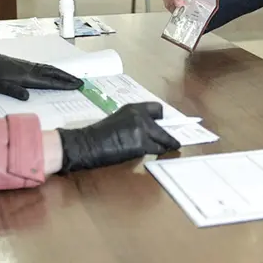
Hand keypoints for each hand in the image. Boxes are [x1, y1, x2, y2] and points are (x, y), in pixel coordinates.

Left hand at [0, 45, 81, 100]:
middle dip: (67, 78)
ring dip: (62, 74)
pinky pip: (44, 68)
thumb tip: (28, 98)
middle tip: (80, 82)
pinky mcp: (25, 65)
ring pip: (50, 69)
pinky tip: (54, 73)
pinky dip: (53, 71)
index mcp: (26, 76)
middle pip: (53, 73)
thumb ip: (14, 91)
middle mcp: (30, 69)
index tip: (76, 86)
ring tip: (72, 78)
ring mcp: (29, 66)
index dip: (63, 84)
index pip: (49, 81)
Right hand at [57, 102, 180, 172]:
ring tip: (166, 149)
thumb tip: (149, 131)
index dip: (162, 119)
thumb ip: (134, 122)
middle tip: (175, 142)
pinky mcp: (141, 144)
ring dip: (164, 146)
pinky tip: (154, 155)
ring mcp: (141, 129)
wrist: (87, 144)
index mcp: (132, 108)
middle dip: (170, 136)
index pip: (157, 109)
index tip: (165, 125)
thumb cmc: (98, 135)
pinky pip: (156, 149)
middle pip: (164, 126)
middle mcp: (139, 116)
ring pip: (163, 140)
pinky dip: (156, 153)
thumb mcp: (118, 120)